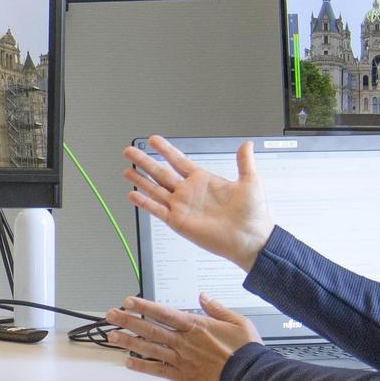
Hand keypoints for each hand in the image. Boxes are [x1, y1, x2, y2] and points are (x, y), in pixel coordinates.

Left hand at [102, 294, 261, 380]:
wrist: (250, 377)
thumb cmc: (247, 351)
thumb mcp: (238, 321)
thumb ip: (217, 308)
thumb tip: (203, 296)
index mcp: (196, 326)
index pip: (164, 313)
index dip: (144, 306)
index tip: (128, 301)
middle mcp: (185, 342)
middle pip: (151, 328)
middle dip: (128, 321)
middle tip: (111, 315)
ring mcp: (181, 359)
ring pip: (149, 348)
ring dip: (129, 342)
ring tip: (112, 336)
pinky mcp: (182, 376)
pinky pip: (158, 370)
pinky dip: (142, 367)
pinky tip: (128, 363)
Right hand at [124, 136, 274, 271]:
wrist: (250, 240)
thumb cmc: (252, 214)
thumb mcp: (251, 182)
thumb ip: (245, 162)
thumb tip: (246, 145)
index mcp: (204, 180)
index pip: (179, 160)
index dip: (165, 150)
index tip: (153, 140)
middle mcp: (189, 192)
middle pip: (161, 172)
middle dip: (144, 161)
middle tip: (130, 151)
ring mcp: (182, 206)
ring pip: (155, 189)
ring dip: (140, 180)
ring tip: (127, 171)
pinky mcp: (178, 221)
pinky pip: (157, 209)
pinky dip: (144, 202)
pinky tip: (133, 194)